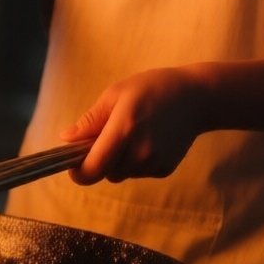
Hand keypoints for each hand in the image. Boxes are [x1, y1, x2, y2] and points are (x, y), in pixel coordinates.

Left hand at [60, 65, 216, 183]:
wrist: (197, 98)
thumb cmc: (151, 89)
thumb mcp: (115, 94)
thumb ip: (90, 120)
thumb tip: (66, 139)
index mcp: (123, 130)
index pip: (93, 168)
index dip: (79, 172)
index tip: (73, 165)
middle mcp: (140, 152)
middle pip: (105, 172)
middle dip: (99, 160)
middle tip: (107, 135)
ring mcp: (155, 163)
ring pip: (121, 174)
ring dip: (117, 161)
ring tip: (132, 133)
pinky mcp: (165, 169)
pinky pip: (138, 173)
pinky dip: (135, 162)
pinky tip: (147, 140)